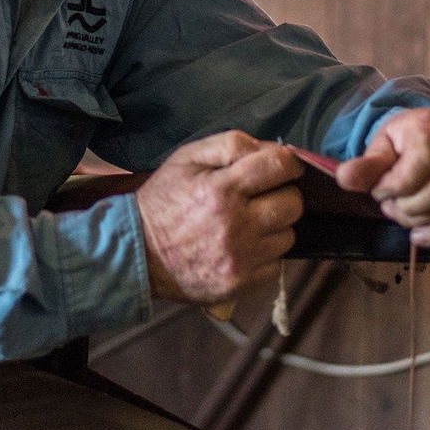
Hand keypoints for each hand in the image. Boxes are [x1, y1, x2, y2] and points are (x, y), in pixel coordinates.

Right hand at [135, 131, 302, 303]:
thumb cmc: (163, 201)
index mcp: (222, 189)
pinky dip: (264, 254)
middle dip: (283, 194)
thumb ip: (230, 145)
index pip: (280, 166)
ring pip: (288, 236)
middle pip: (293, 204)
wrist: (135, 253)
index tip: (283, 166)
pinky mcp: (239, 284)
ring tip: (249, 222)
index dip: (289, 162)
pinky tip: (243, 246)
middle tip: (262, 195)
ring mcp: (239, 259)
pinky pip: (275, 265)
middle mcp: (236, 226)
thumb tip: (271, 149)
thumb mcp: (186, 158)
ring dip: (275, 226)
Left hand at [334, 108, 429, 246]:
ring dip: (419, 219)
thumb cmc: (407, 141)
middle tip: (390, 204)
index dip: (393, 186)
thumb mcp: (383, 145)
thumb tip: (344, 179)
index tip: (379, 188)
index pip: (418, 167)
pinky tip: (419, 235)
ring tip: (403, 211)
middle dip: (407, 206)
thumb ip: (366, 164)